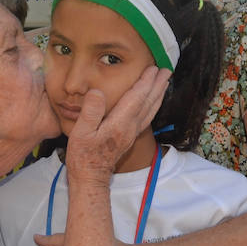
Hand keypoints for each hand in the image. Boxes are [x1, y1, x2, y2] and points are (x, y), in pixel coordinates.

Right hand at [63, 66, 170, 183]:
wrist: (91, 177)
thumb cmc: (83, 155)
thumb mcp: (80, 132)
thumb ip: (90, 112)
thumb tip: (97, 92)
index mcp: (119, 123)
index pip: (136, 98)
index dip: (145, 82)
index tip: (152, 68)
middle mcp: (129, 128)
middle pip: (148, 103)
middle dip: (157, 85)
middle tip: (166, 70)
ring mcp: (131, 133)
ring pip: (150, 110)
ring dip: (158, 95)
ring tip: (164, 83)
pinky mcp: (129, 137)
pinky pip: (146, 117)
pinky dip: (152, 106)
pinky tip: (152, 103)